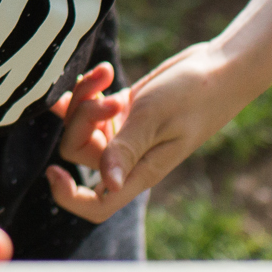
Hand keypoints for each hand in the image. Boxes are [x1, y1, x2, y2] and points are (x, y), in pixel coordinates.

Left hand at [45, 42, 239, 222]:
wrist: (219, 68)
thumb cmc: (194, 95)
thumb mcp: (155, 118)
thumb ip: (126, 148)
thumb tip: (105, 186)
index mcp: (139, 171)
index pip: (98, 203)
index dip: (69, 197)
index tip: (52, 171)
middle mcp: (128, 156)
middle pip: (78, 152)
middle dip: (82, 119)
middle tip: (111, 96)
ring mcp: (125, 133)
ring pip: (80, 124)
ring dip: (86, 97)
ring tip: (107, 74)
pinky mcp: (124, 112)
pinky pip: (88, 106)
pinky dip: (87, 90)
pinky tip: (101, 73)